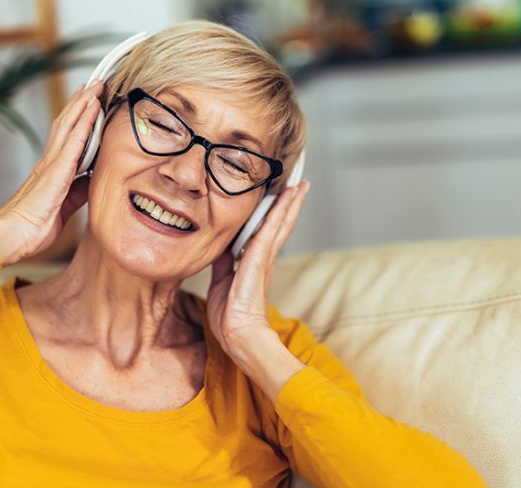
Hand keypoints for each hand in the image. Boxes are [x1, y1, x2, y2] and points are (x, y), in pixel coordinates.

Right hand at [0, 82, 102, 265]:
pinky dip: (83, 125)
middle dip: (82, 103)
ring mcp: (51, 165)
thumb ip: (77, 192)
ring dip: (83, 106)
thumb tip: (91, 181)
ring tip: (95, 87)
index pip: (67, 137)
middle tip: (95, 83)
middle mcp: (50, 162)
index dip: (79, 118)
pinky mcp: (55, 173)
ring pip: (69, 127)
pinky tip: (92, 111)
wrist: (11, 237)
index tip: (89, 101)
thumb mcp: (63, 207)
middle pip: (67, 124)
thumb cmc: (32, 227)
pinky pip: (72, 144)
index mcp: (52, 171)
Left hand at [205, 180, 310, 355]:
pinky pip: (272, 228)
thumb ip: (222, 262)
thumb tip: (219, 247)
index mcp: (255, 263)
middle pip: (280, 224)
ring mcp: (265, 257)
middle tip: (300, 184)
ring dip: (291, 202)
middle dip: (289, 204)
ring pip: (281, 222)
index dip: (274, 214)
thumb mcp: (221, 281)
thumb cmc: (230, 316)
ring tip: (301, 184)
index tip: (280, 197)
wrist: (238, 335)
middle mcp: (264, 257)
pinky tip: (289, 195)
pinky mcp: (261, 258)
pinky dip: (282, 210)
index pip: (267, 232)